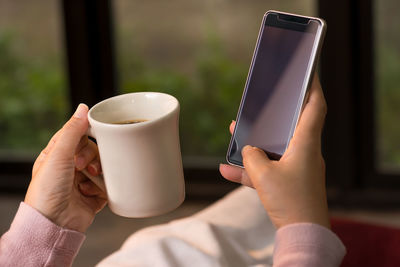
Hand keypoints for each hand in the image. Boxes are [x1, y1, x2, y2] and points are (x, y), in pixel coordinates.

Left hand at [25, 104, 106, 232]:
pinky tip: (91, 192)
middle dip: (91, 156)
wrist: (54, 223)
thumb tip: (82, 108)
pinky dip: (102, 188)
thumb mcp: (58, 155)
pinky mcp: (93, 196)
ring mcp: (82, 182)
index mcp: (57, 155)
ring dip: (98, 172)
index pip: (77, 135)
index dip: (84, 135)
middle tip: (83, 165)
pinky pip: (108, 185)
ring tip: (89, 179)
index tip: (92, 135)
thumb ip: (72, 131)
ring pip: (102, 167)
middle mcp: (70, 168)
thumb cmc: (47, 191)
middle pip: (93, 150)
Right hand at [220, 75, 329, 228]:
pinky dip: (251, 169)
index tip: (307, 74)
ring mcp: (298, 168)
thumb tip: (248, 150)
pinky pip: (268, 170)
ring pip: (275, 148)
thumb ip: (251, 157)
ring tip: (235, 136)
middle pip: (290, 126)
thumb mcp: (262, 174)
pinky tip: (227, 170)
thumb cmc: (289, 201)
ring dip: (256, 144)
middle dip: (271, 117)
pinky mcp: (290, 183)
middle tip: (259, 107)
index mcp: (306, 144)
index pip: (315, 107)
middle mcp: (305, 153)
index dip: (312, 88)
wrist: (301, 233)